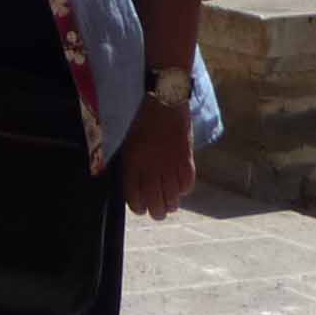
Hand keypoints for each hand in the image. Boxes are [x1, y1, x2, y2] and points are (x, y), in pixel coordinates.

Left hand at [119, 99, 194, 220]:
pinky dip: (184, 189)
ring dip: (171, 203)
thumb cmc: (142, 121)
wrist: (165, 103)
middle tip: (158, 210)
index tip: (140, 207)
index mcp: (133, 165)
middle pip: (155, 205)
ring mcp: (170, 167)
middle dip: (156, 211)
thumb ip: (130, 167)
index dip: (138, 207)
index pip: (134, 198)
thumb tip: (134, 187)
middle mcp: (151, 170)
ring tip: (170, 202)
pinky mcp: (186, 161)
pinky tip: (180, 187)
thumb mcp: (128, 144)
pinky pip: (187, 186)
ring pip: (173, 199)